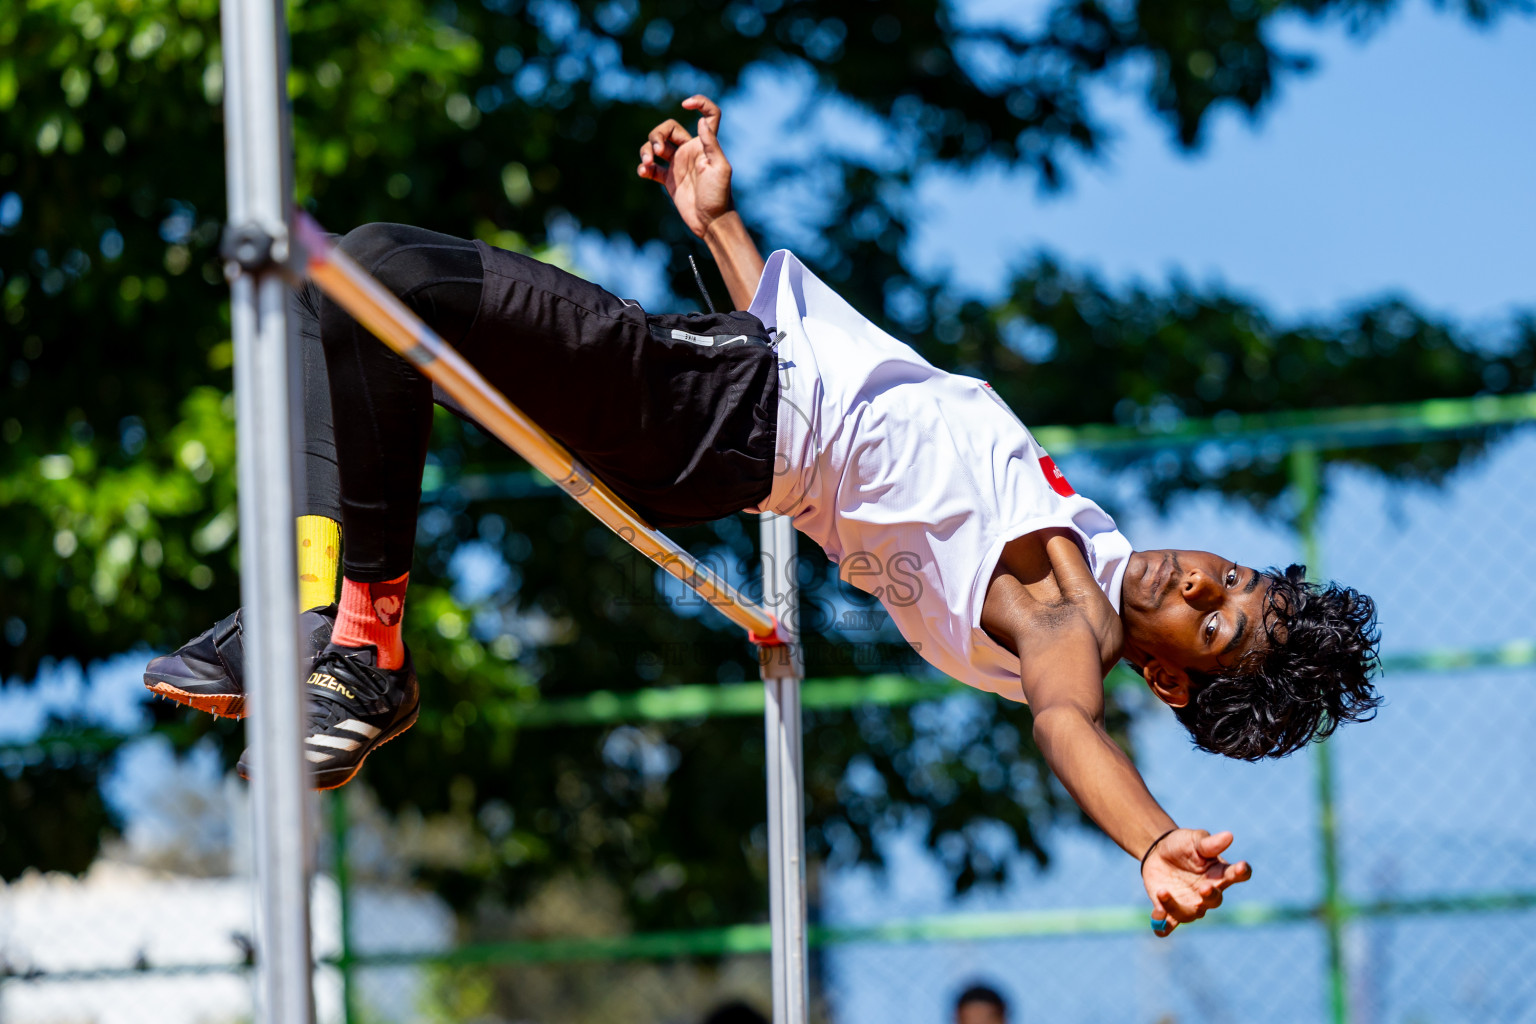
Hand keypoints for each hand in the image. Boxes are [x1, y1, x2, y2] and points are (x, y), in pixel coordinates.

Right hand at [637, 95, 734, 239]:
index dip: (700, 103)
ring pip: (656, 146)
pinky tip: (644, 172)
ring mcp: (677, 165)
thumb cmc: (719, 196)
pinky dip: (644, 167)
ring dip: (646, 150)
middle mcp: (690, 151)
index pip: (708, 116)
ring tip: (647, 163)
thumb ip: (711, 144)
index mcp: (704, 145)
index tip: (685, 104)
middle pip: (668, 129)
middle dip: (657, 135)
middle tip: (659, 152)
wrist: (711, 222)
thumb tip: (700, 122)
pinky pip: (651, 167)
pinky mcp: (668, 180)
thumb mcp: (720, 168)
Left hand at [1141, 829, 1251, 937]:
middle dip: (1210, 896)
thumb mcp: (1194, 840)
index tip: (1241, 867)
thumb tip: (1229, 836)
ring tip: (1163, 891)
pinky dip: (1162, 926)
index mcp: (1219, 873)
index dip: (1241, 872)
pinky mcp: (1171, 911)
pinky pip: (1168, 925)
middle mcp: (1208, 893)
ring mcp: (1190, 904)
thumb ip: (1209, 843)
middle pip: (1215, 901)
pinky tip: (1156, 916)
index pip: (1237, 875)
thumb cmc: (1183, 845)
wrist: (1158, 853)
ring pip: (1190, 914)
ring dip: (1176, 906)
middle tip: (1204, 888)